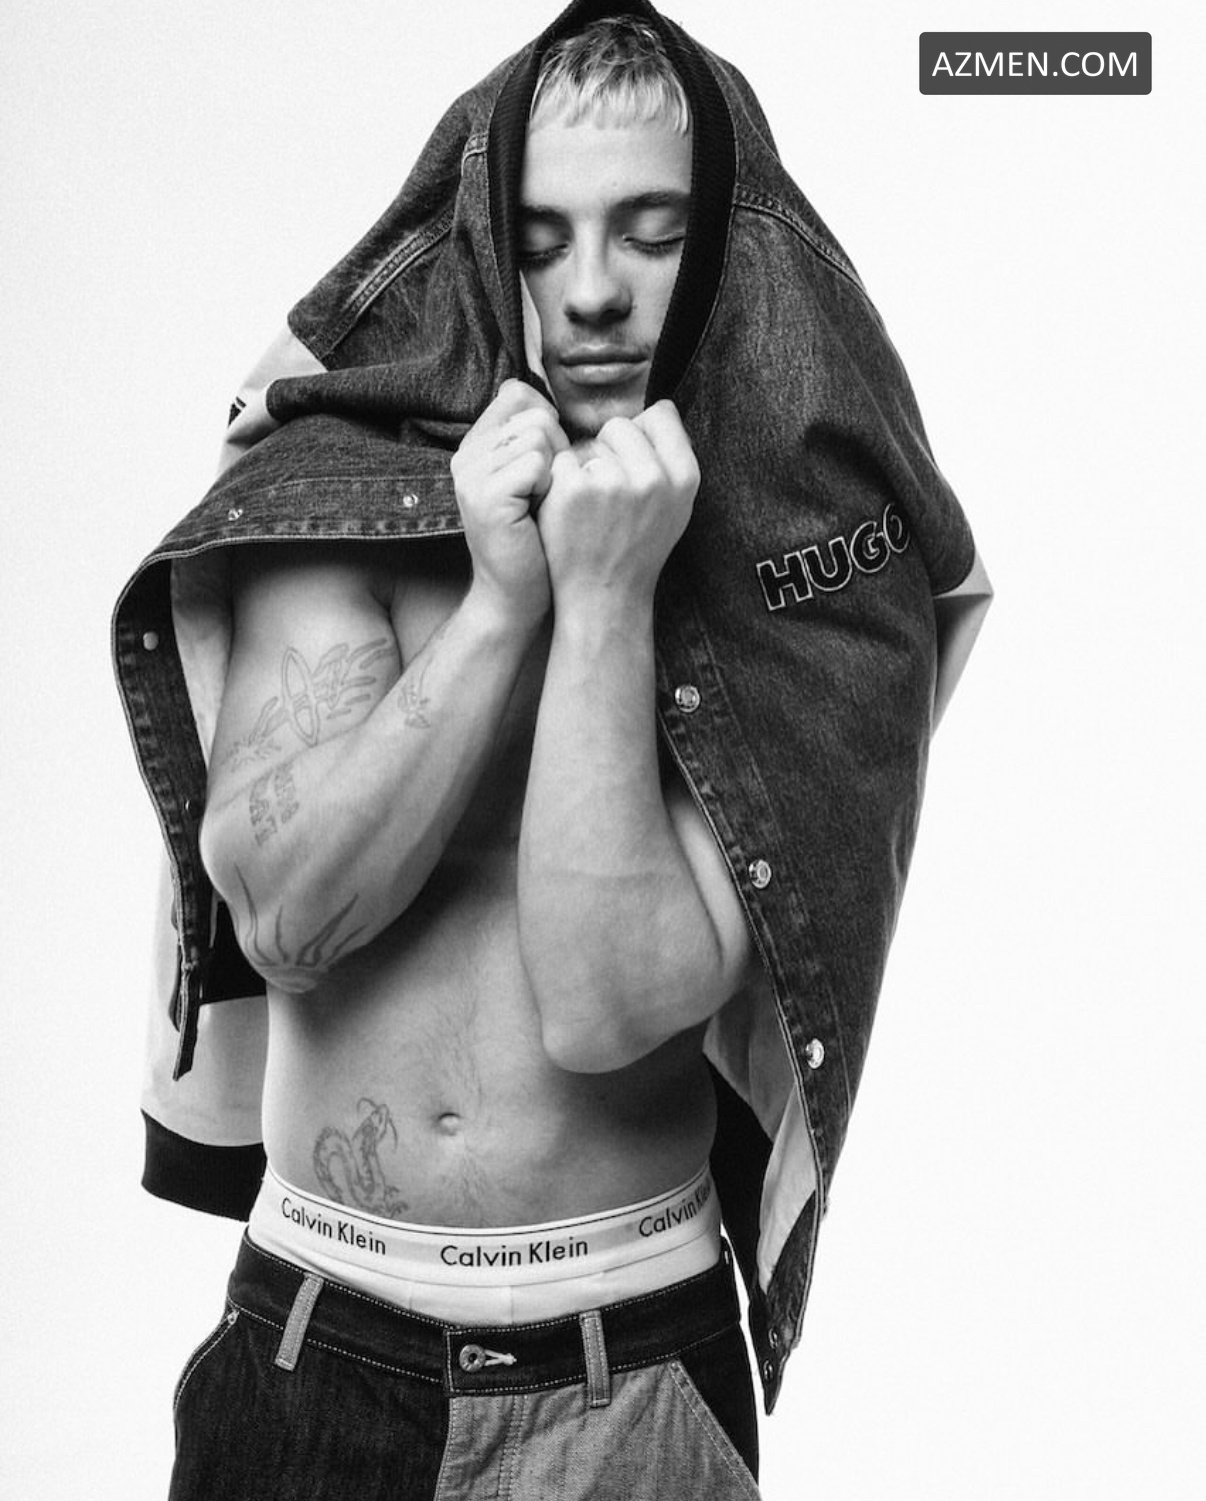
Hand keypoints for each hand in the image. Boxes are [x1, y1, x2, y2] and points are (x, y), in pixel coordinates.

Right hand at [450, 380, 568, 627]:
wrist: (516, 596)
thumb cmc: (537, 539)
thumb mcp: (533, 480)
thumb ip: (535, 440)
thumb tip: (552, 403)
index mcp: (475, 446)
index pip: (518, 393)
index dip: (548, 424)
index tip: (546, 467)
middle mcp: (466, 455)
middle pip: (535, 413)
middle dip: (557, 450)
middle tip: (546, 494)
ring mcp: (472, 474)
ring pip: (539, 434)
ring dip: (556, 470)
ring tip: (542, 504)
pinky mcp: (486, 495)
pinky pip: (537, 462)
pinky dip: (551, 487)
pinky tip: (539, 514)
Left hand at [537, 401, 699, 609]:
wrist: (603, 596)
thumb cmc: (636, 550)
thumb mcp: (675, 507)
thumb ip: (670, 459)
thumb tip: (656, 409)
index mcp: (684, 477)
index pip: (661, 414)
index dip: (642, 434)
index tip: (633, 463)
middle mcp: (653, 477)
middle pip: (621, 425)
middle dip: (609, 450)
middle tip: (608, 495)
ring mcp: (612, 482)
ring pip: (588, 442)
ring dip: (584, 466)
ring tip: (591, 507)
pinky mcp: (574, 489)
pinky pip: (561, 459)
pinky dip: (559, 481)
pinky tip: (569, 512)